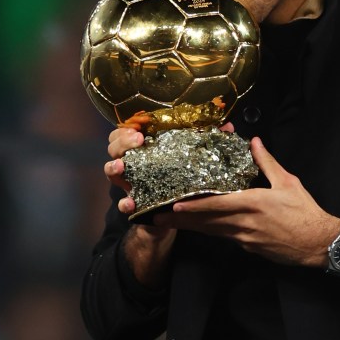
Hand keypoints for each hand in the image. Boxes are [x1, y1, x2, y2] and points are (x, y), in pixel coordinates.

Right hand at [103, 122, 234, 205]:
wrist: (177, 214)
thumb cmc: (182, 178)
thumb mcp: (193, 158)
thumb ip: (207, 141)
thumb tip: (228, 127)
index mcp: (146, 147)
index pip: (127, 129)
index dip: (129, 126)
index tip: (140, 126)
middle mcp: (133, 163)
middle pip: (114, 146)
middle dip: (121, 141)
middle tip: (137, 141)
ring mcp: (130, 183)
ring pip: (111, 171)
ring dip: (113, 167)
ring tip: (122, 166)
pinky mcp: (134, 204)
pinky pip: (122, 204)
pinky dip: (124, 203)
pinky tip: (130, 202)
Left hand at [153, 137, 339, 266]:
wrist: (318, 244)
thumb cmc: (304, 212)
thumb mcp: (288, 182)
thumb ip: (267, 163)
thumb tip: (253, 142)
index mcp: (252, 204)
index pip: (216, 205)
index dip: (194, 205)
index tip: (174, 204)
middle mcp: (244, 223)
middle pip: (205, 222)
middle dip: (180, 219)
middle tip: (156, 216)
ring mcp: (244, 238)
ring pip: (211, 231)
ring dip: (189, 226)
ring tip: (168, 221)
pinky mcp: (248, 246)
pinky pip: (223, 236)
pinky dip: (208, 231)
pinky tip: (198, 226)